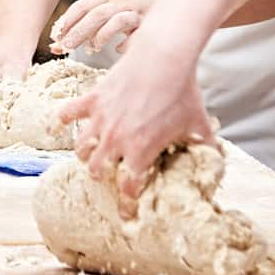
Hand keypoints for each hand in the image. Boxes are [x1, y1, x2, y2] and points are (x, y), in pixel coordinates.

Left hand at [51, 0, 160, 55]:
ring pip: (114, 20)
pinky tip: (119, 50)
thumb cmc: (133, 6)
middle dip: (78, 30)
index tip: (55, 37)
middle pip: (95, 14)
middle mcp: (119, 2)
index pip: (81, 7)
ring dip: (100, 35)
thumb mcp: (108, 9)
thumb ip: (85, 25)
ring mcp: (136, 11)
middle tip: (65, 46)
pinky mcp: (152, 21)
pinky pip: (137, 33)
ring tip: (91, 49)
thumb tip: (56, 46)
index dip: (67, 21)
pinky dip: (127, 42)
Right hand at [56, 42, 214, 217]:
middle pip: (98, 171)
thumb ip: (208, 149)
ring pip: (81, 149)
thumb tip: (218, 165)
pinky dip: (58, 123)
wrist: (164, 58)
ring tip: (92, 157)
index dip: (126, 206)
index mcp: (141, 151)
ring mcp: (100, 120)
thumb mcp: (199, 125)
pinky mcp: (92, 100)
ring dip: (86, 157)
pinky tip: (55, 129)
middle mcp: (116, 139)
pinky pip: (66, 115)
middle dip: (103, 178)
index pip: (127, 189)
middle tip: (109, 177)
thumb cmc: (183, 91)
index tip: (127, 216)